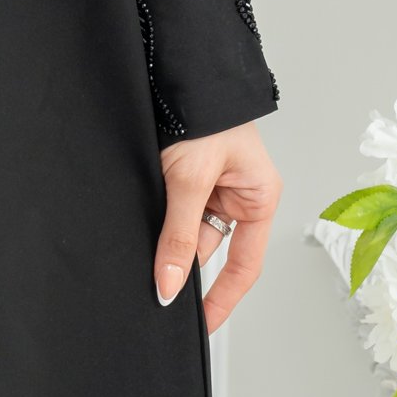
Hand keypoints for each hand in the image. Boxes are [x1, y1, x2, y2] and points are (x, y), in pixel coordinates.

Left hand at [154, 123, 278, 330]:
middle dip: (180, 268)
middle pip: (207, 250)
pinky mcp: (182, 179)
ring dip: (162, 241)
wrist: (178, 69)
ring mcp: (209, 188)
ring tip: (142, 253)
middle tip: (155, 296)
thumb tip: (169, 286)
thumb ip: (178, 236)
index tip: (200, 328)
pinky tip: (138, 231)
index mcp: (258, 198)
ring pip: (183, 233)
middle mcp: (237, 197)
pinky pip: (168, 213)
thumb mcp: (191, 180)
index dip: (222, 300)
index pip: (243, 266)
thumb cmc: (206, 113)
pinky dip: (153, 223)